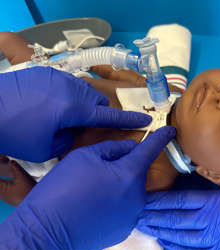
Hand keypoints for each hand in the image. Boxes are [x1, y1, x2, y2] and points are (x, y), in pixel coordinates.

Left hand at [0, 66, 150, 161]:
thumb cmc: (14, 132)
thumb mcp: (46, 148)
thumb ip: (71, 139)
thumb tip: (75, 129)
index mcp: (74, 108)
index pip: (109, 115)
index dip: (129, 120)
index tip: (145, 120)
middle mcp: (71, 89)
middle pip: (97, 101)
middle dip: (96, 114)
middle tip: (79, 126)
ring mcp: (58, 77)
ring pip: (84, 91)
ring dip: (81, 104)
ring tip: (61, 115)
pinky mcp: (46, 72)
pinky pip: (68, 84)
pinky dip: (67, 96)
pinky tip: (47, 104)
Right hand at [0, 126, 175, 249]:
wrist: (45, 231)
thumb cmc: (62, 189)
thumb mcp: (85, 157)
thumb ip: (113, 148)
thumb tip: (130, 148)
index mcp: (130, 175)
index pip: (150, 149)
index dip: (161, 137)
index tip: (171, 130)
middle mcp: (137, 197)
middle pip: (135, 172)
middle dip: (121, 168)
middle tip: (94, 172)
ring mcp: (132, 216)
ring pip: (129, 191)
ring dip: (116, 187)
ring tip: (89, 192)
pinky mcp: (123, 230)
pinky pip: (123, 209)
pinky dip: (113, 204)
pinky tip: (93, 207)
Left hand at [137, 189, 219, 249]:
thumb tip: (202, 195)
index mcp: (216, 202)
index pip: (180, 200)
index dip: (161, 200)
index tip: (146, 198)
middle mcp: (210, 221)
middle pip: (175, 218)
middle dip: (154, 216)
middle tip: (138, 214)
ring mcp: (214, 240)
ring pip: (180, 235)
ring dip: (161, 230)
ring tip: (146, 226)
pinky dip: (177, 247)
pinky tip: (167, 244)